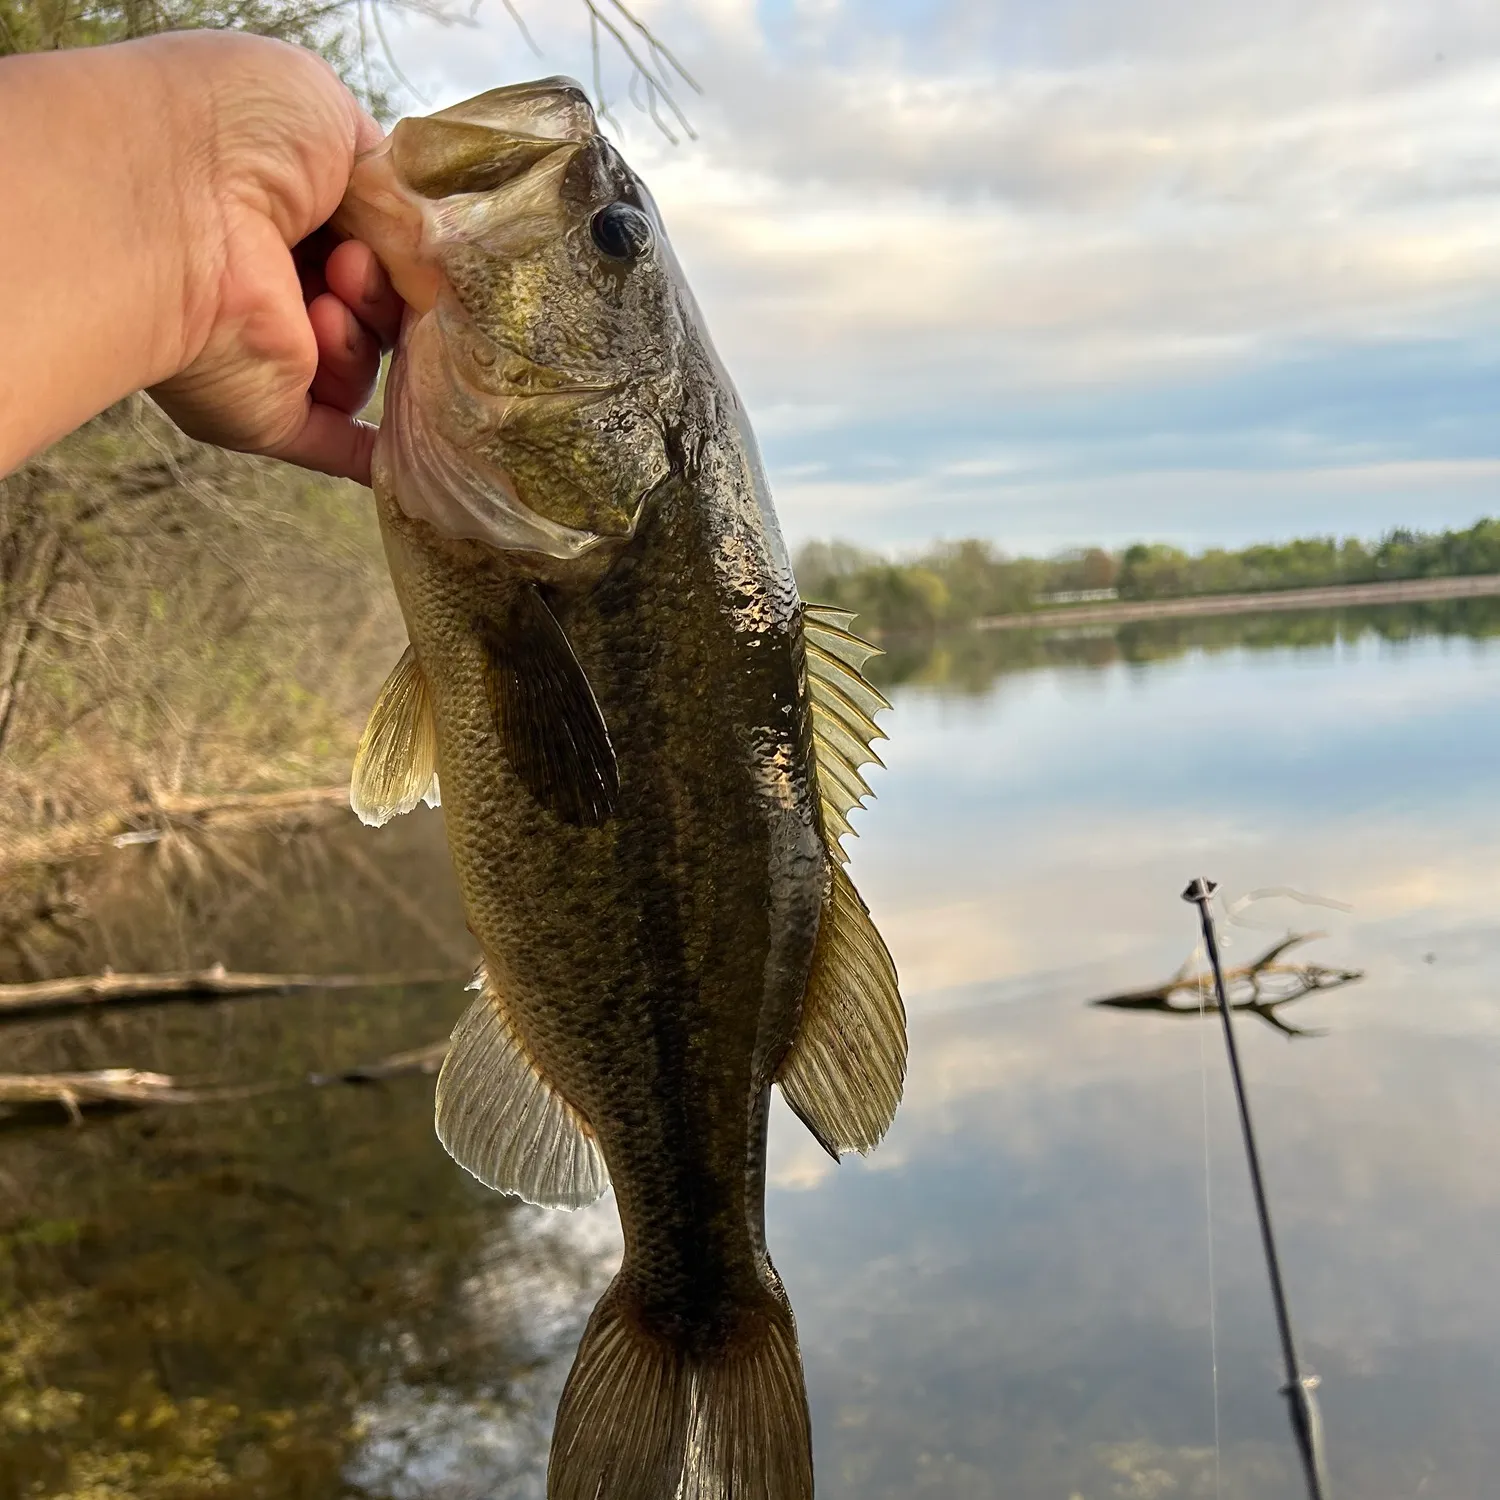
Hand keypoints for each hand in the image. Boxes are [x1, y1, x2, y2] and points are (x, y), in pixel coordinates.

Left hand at [143, 32, 403, 484]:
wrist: (176, 200)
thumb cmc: (240, 134)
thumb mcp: (331, 118)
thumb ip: (387, 180)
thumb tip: (420, 237)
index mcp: (284, 208)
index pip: (376, 243)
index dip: (402, 243)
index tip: (409, 235)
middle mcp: (274, 281)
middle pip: (380, 308)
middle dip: (386, 286)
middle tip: (351, 262)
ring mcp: (271, 352)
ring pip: (367, 367)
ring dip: (363, 335)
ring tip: (323, 304)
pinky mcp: (271, 415)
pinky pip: (342, 448)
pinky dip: (382, 454)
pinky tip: (425, 451)